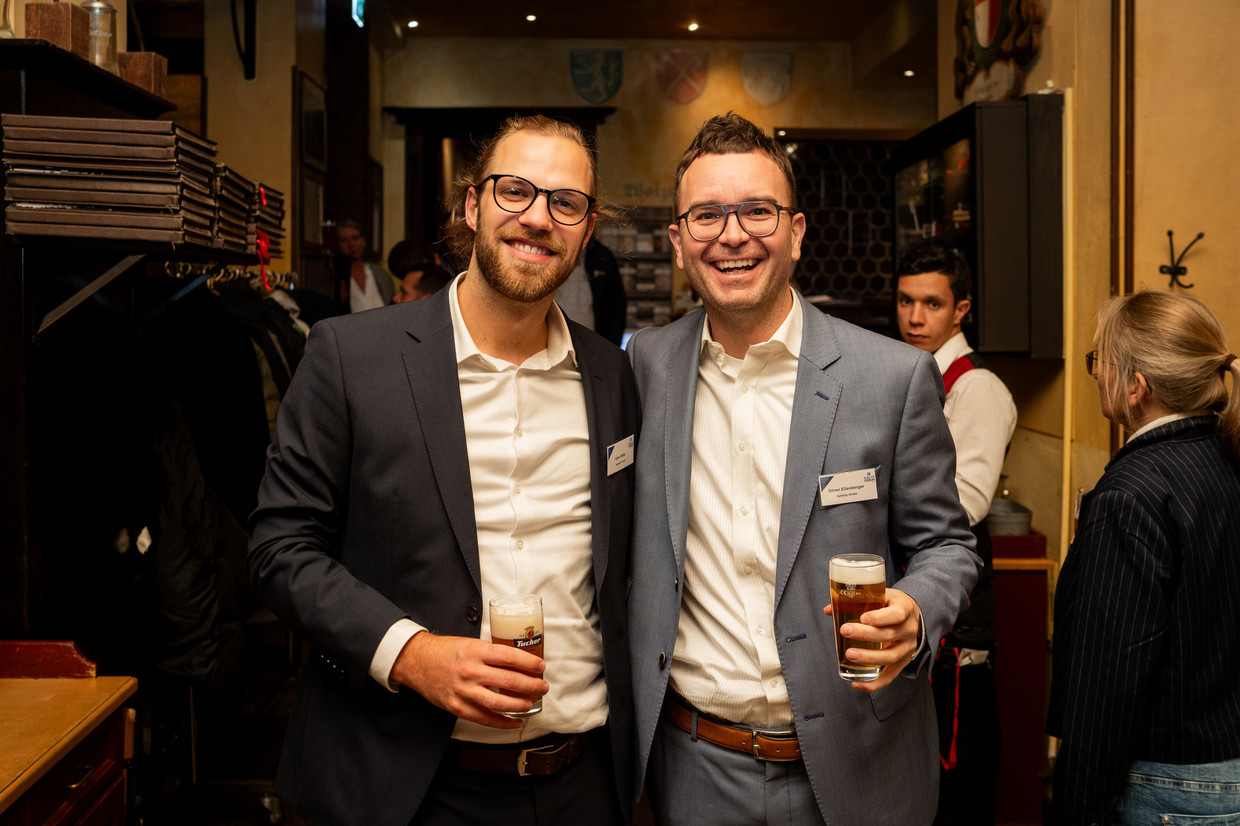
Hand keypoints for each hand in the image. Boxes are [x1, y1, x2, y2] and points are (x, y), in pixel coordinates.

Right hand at [389, 631, 547, 727]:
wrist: (417, 661)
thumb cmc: (445, 651)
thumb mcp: (470, 644)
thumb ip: (491, 653)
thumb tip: (519, 662)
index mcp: (475, 651)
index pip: (510, 656)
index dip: (529, 663)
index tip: (541, 666)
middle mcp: (470, 671)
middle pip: (509, 681)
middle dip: (531, 685)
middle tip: (542, 686)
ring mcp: (463, 691)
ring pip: (499, 703)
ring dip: (520, 704)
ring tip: (532, 703)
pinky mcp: (457, 707)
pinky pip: (484, 718)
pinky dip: (503, 722)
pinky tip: (515, 721)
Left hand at [824, 587, 921, 692]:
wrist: (912, 616)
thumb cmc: (891, 605)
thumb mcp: (880, 596)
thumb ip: (857, 601)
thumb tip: (829, 610)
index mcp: (905, 609)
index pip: (896, 614)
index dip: (880, 617)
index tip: (863, 618)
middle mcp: (909, 630)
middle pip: (890, 635)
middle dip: (866, 635)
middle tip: (845, 631)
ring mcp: (907, 648)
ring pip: (891, 656)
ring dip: (869, 658)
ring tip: (849, 655)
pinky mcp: (903, 662)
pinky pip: (890, 676)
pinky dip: (874, 683)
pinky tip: (856, 683)